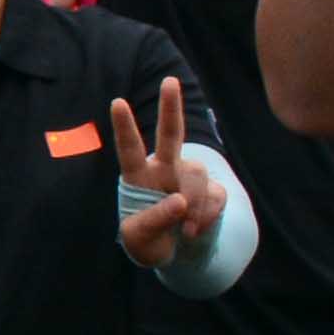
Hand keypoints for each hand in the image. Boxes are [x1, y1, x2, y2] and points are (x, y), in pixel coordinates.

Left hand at [103, 78, 227, 268]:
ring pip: (198, 174)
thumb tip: (181, 201)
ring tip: (184, 230)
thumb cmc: (146, 239)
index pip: (129, 149)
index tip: (117, 102)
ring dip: (194, 205)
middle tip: (169, 81)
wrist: (174, 253)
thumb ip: (155, 219)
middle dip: (170, 107)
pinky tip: (194, 230)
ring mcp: (188, 176)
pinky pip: (216, 195)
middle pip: (170, 134)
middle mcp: (164, 169)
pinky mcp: (212, 188)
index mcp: (138, 176)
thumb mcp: (138, 238)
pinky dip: (207, 217)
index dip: (124, 127)